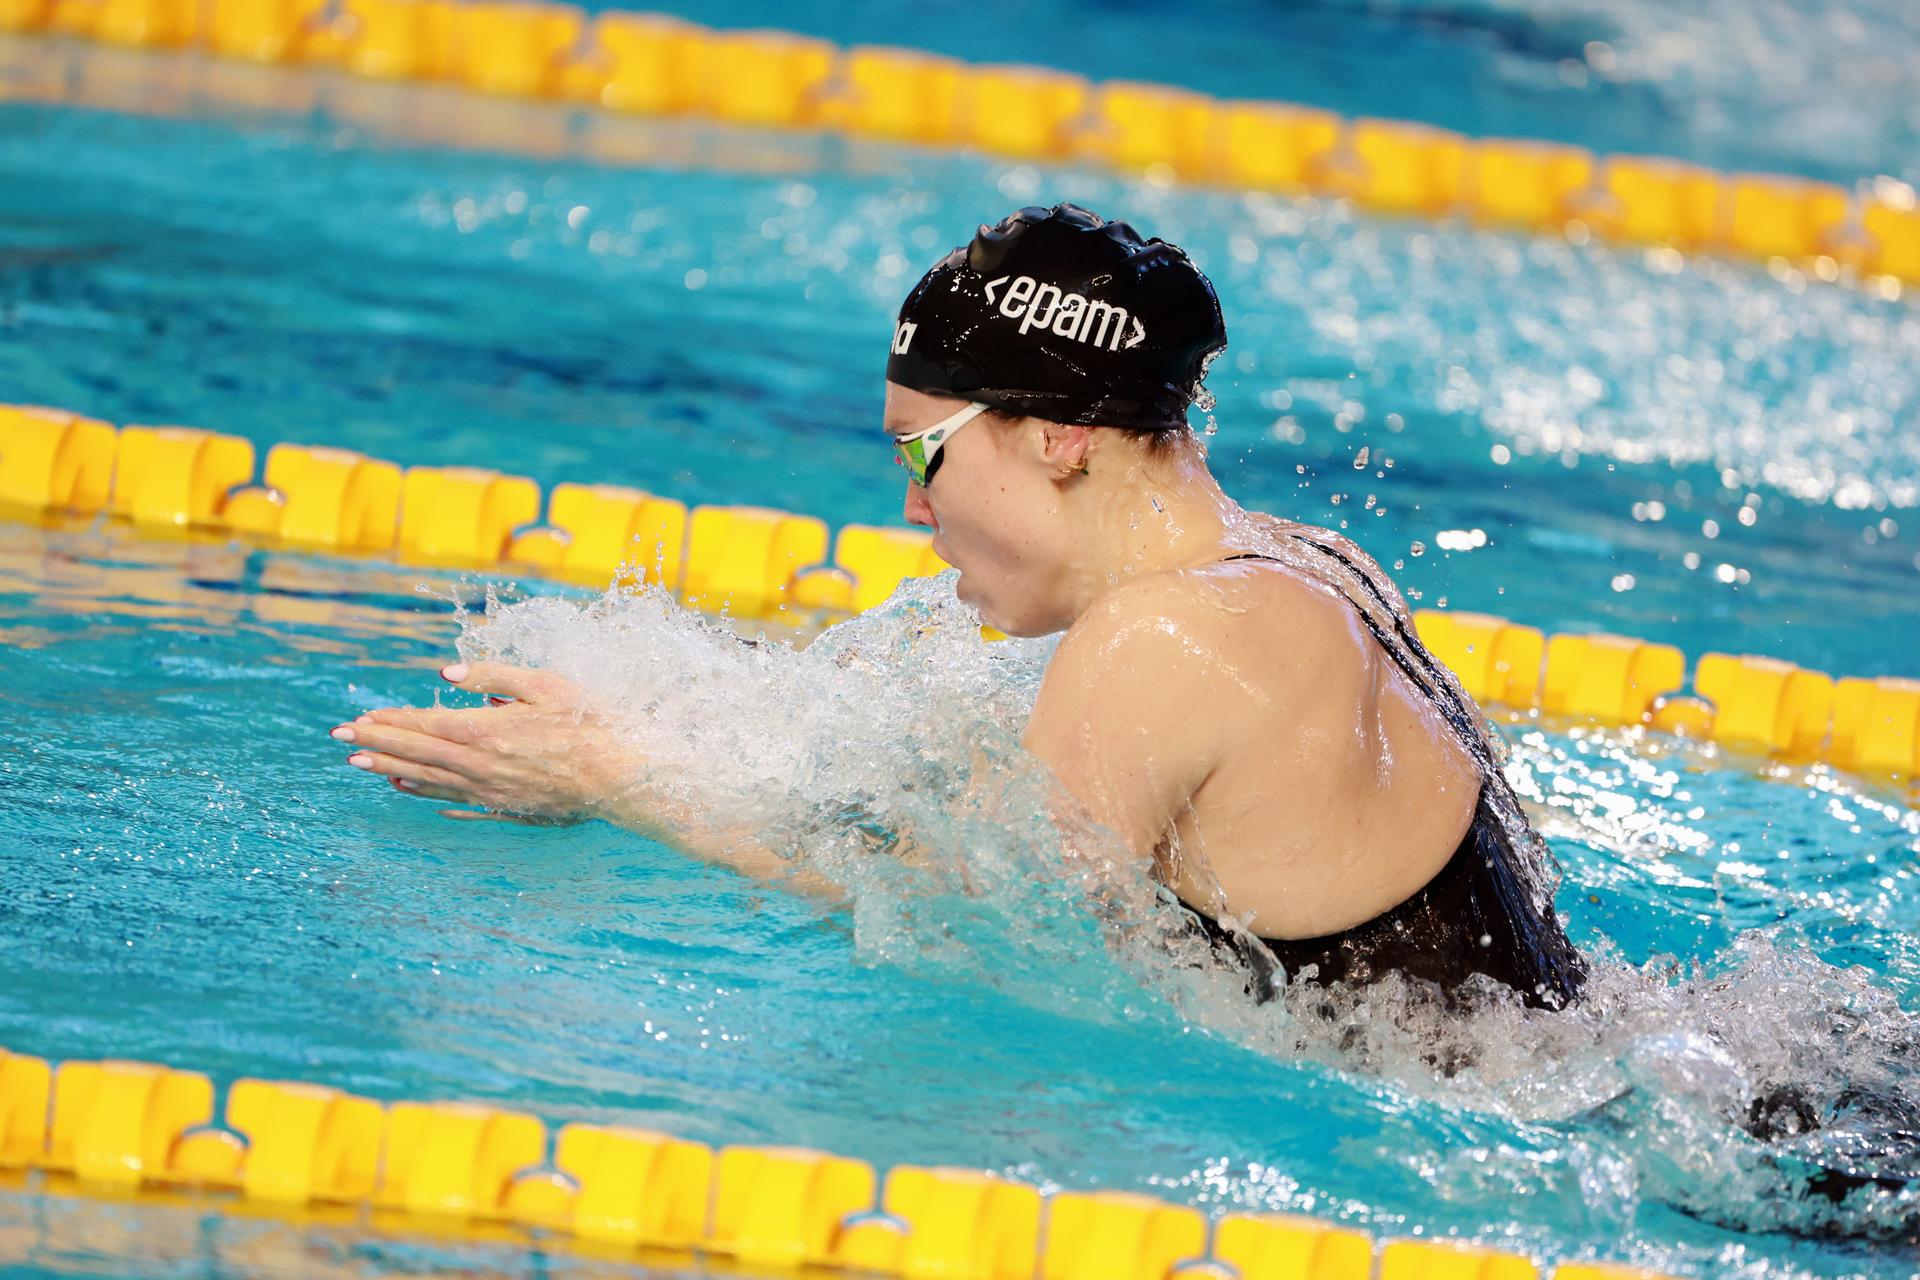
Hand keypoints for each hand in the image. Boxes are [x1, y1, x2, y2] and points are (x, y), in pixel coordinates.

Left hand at [333, 662, 634, 824]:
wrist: (625, 777)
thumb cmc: (592, 723)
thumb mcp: (546, 684)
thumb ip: (493, 676)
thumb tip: (444, 674)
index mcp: (485, 730)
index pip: (422, 725)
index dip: (387, 721)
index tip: (356, 719)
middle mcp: (480, 765)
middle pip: (416, 754)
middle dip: (375, 744)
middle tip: (340, 741)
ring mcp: (491, 791)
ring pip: (430, 780)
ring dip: (392, 769)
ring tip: (362, 764)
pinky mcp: (506, 808)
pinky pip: (455, 802)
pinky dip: (427, 794)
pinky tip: (410, 789)